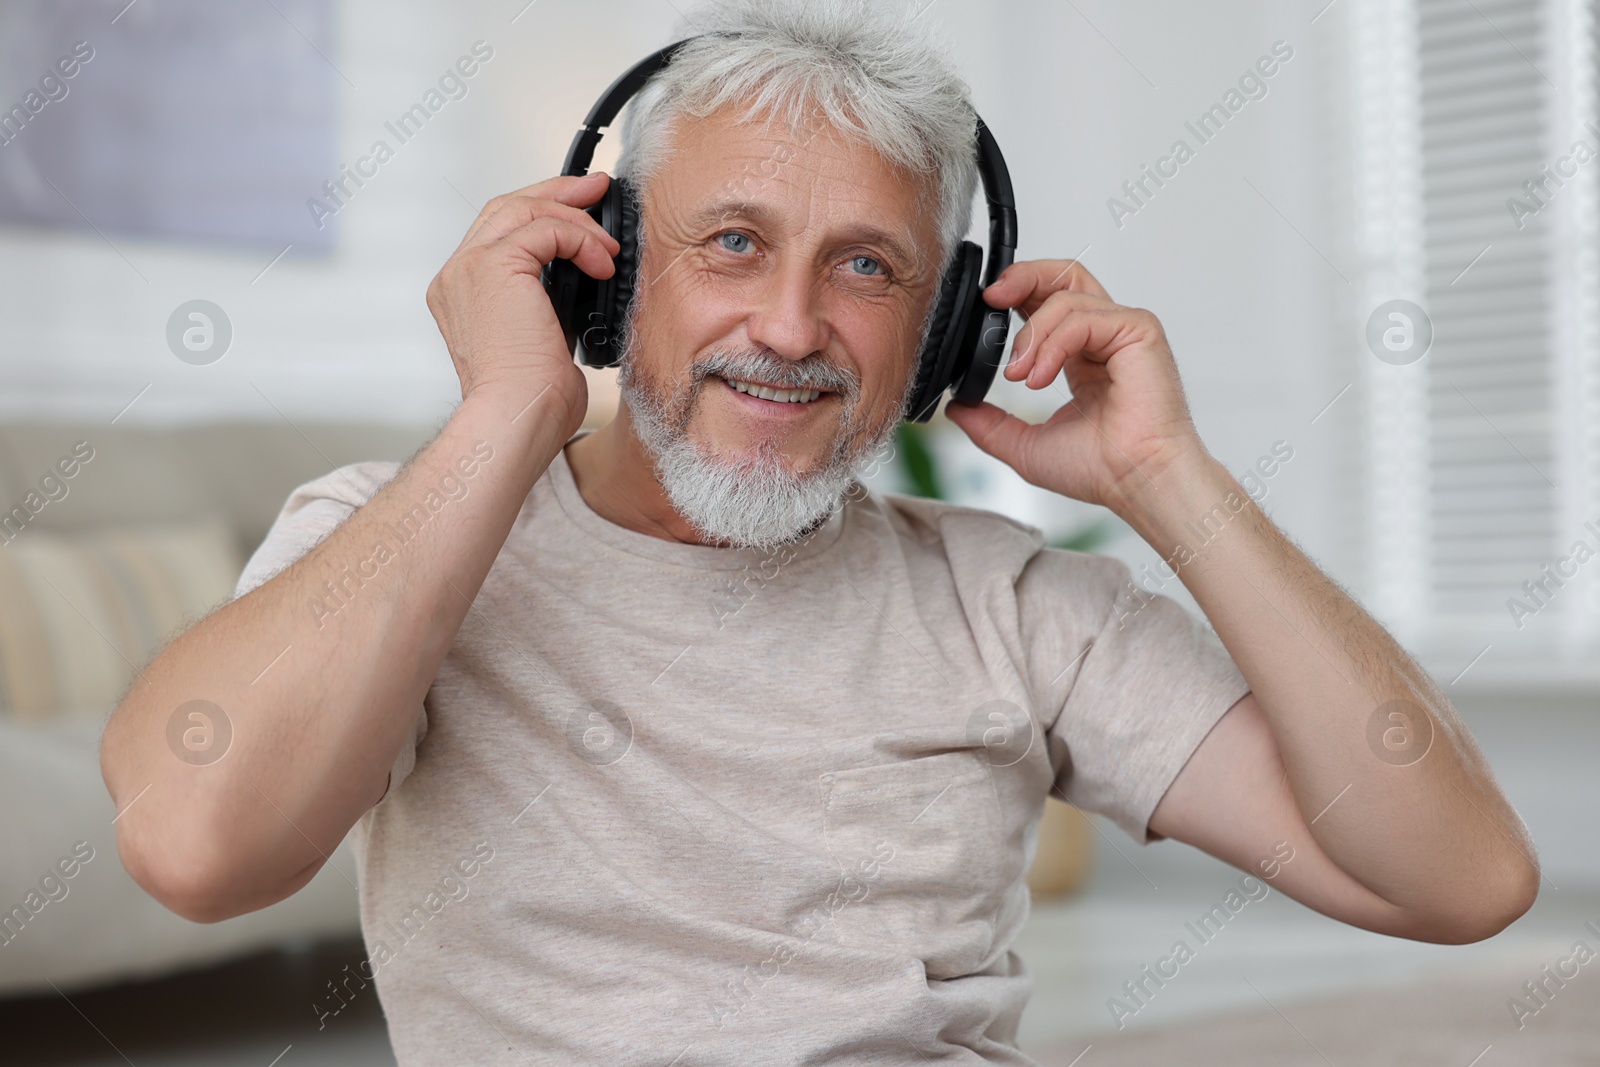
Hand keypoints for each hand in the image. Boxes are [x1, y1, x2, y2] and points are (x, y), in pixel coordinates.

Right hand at [425, 173, 620, 434]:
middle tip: (598, 189)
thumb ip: (549, 307)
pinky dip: (579, 239)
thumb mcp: (542, 341)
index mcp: (462, 294)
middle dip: (557, 193)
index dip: (541, 214)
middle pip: (505, 207)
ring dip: (574, 216)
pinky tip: (601, 265)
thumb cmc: (532, 401)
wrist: (517, 417)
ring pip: (522, 208)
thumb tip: (586, 286)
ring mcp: (469, 268)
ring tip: (609, 238)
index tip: (582, 210)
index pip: (499, 232)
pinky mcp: (493, 267)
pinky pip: (544, 228)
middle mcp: (456, 276)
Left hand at [943, 259, 1207, 515]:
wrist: (1136, 483)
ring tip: (1021, 376)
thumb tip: (957, 409)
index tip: (985, 306)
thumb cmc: (1102, 469)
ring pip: (1067, 297)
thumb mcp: (1025, 445)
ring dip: (1032, 334)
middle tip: (992, 297)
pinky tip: (1040, 378)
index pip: (1048, 301)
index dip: (1016, 294)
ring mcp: (1124, 331)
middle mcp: (1105, 337)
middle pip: (1063, 276)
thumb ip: (990, 424)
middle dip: (1022, 277)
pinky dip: (1053, 344)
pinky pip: (1084, 318)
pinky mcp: (1139, 331)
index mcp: (1082, 357)